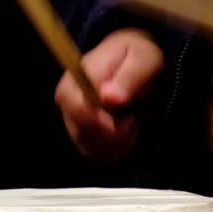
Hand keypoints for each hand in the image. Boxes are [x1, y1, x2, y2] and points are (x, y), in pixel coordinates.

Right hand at [55, 29, 163, 161]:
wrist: (135, 64)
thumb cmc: (138, 58)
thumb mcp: (144, 60)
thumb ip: (129, 77)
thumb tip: (108, 97)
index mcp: (78, 75)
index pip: (72, 103)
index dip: (96, 119)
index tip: (126, 122)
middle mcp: (69, 98)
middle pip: (80, 131)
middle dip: (113, 135)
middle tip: (135, 120)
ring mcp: (73, 118)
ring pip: (89, 146)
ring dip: (118, 142)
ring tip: (134, 122)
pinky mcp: (82, 134)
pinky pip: (96, 153)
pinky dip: (117, 149)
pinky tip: (127, 133)